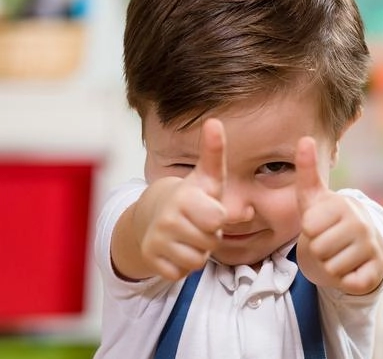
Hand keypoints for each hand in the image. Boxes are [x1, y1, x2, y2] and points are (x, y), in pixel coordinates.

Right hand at [135, 118, 227, 280]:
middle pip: (210, 243)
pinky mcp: (151, 260)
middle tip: (199, 224)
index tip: (208, 208)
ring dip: (198, 251)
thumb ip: (214, 152)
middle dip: (210, 236)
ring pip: (197, 261)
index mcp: (184, 198)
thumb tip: (214, 121)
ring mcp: (157, 241)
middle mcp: (167, 220)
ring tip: (190, 235)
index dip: (219, 218)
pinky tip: (177, 249)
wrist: (151, 214)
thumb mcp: (207, 176)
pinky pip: (180, 273)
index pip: (218, 219)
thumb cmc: (190, 196)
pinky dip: (182, 265)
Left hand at [295, 136, 382, 294]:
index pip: (309, 227)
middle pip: (318, 249)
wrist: (360, 245)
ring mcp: (371, 248)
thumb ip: (307, 170)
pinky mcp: (376, 271)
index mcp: (343, 204)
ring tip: (338, 255)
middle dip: (318, 250)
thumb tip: (305, 138)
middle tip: (328, 243)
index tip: (320, 225)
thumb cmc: (329, 220)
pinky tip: (351, 268)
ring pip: (331, 268)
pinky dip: (345, 280)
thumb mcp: (314, 198)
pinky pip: (348, 283)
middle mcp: (361, 224)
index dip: (309, 230)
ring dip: (330, 266)